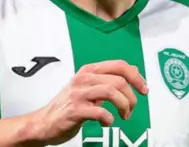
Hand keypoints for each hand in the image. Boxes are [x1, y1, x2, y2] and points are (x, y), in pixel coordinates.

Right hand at [28, 60, 147, 145]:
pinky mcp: (75, 110)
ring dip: (123, 106)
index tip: (144, 89)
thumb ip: (109, 79)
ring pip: (112, 92)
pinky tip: (107, 122)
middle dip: (132, 97)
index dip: (136, 77)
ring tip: (123, 116)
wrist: (43, 122)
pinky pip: (100, 111)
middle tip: (131, 109)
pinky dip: (109, 119)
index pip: (120, 65)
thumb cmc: (68, 105)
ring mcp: (79, 93)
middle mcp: (84, 78)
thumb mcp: (89, 87)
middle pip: (119, 80)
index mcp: (89, 70)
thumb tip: (134, 72)